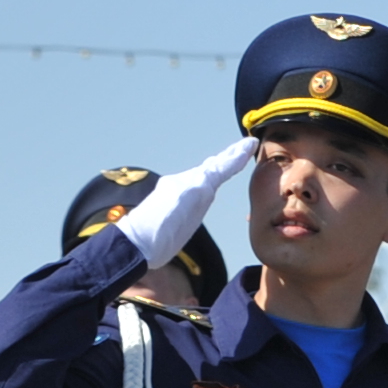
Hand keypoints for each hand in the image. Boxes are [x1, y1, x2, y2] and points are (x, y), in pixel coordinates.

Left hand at [121, 133, 257, 269]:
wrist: (136, 244)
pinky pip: (195, 184)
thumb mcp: (187, 201)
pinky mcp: (171, 203)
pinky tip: (205, 184)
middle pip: (212, 166)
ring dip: (219, 165)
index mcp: (193, 183)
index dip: (236, 155)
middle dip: (230, 156)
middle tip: (244, 146)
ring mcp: (177, 192)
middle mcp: (186, 183)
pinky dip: (207, 178)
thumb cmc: (161, 229)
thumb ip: (203, 182)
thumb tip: (213, 170)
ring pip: (204, 174)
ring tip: (230, 159)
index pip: (220, 166)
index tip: (250, 142)